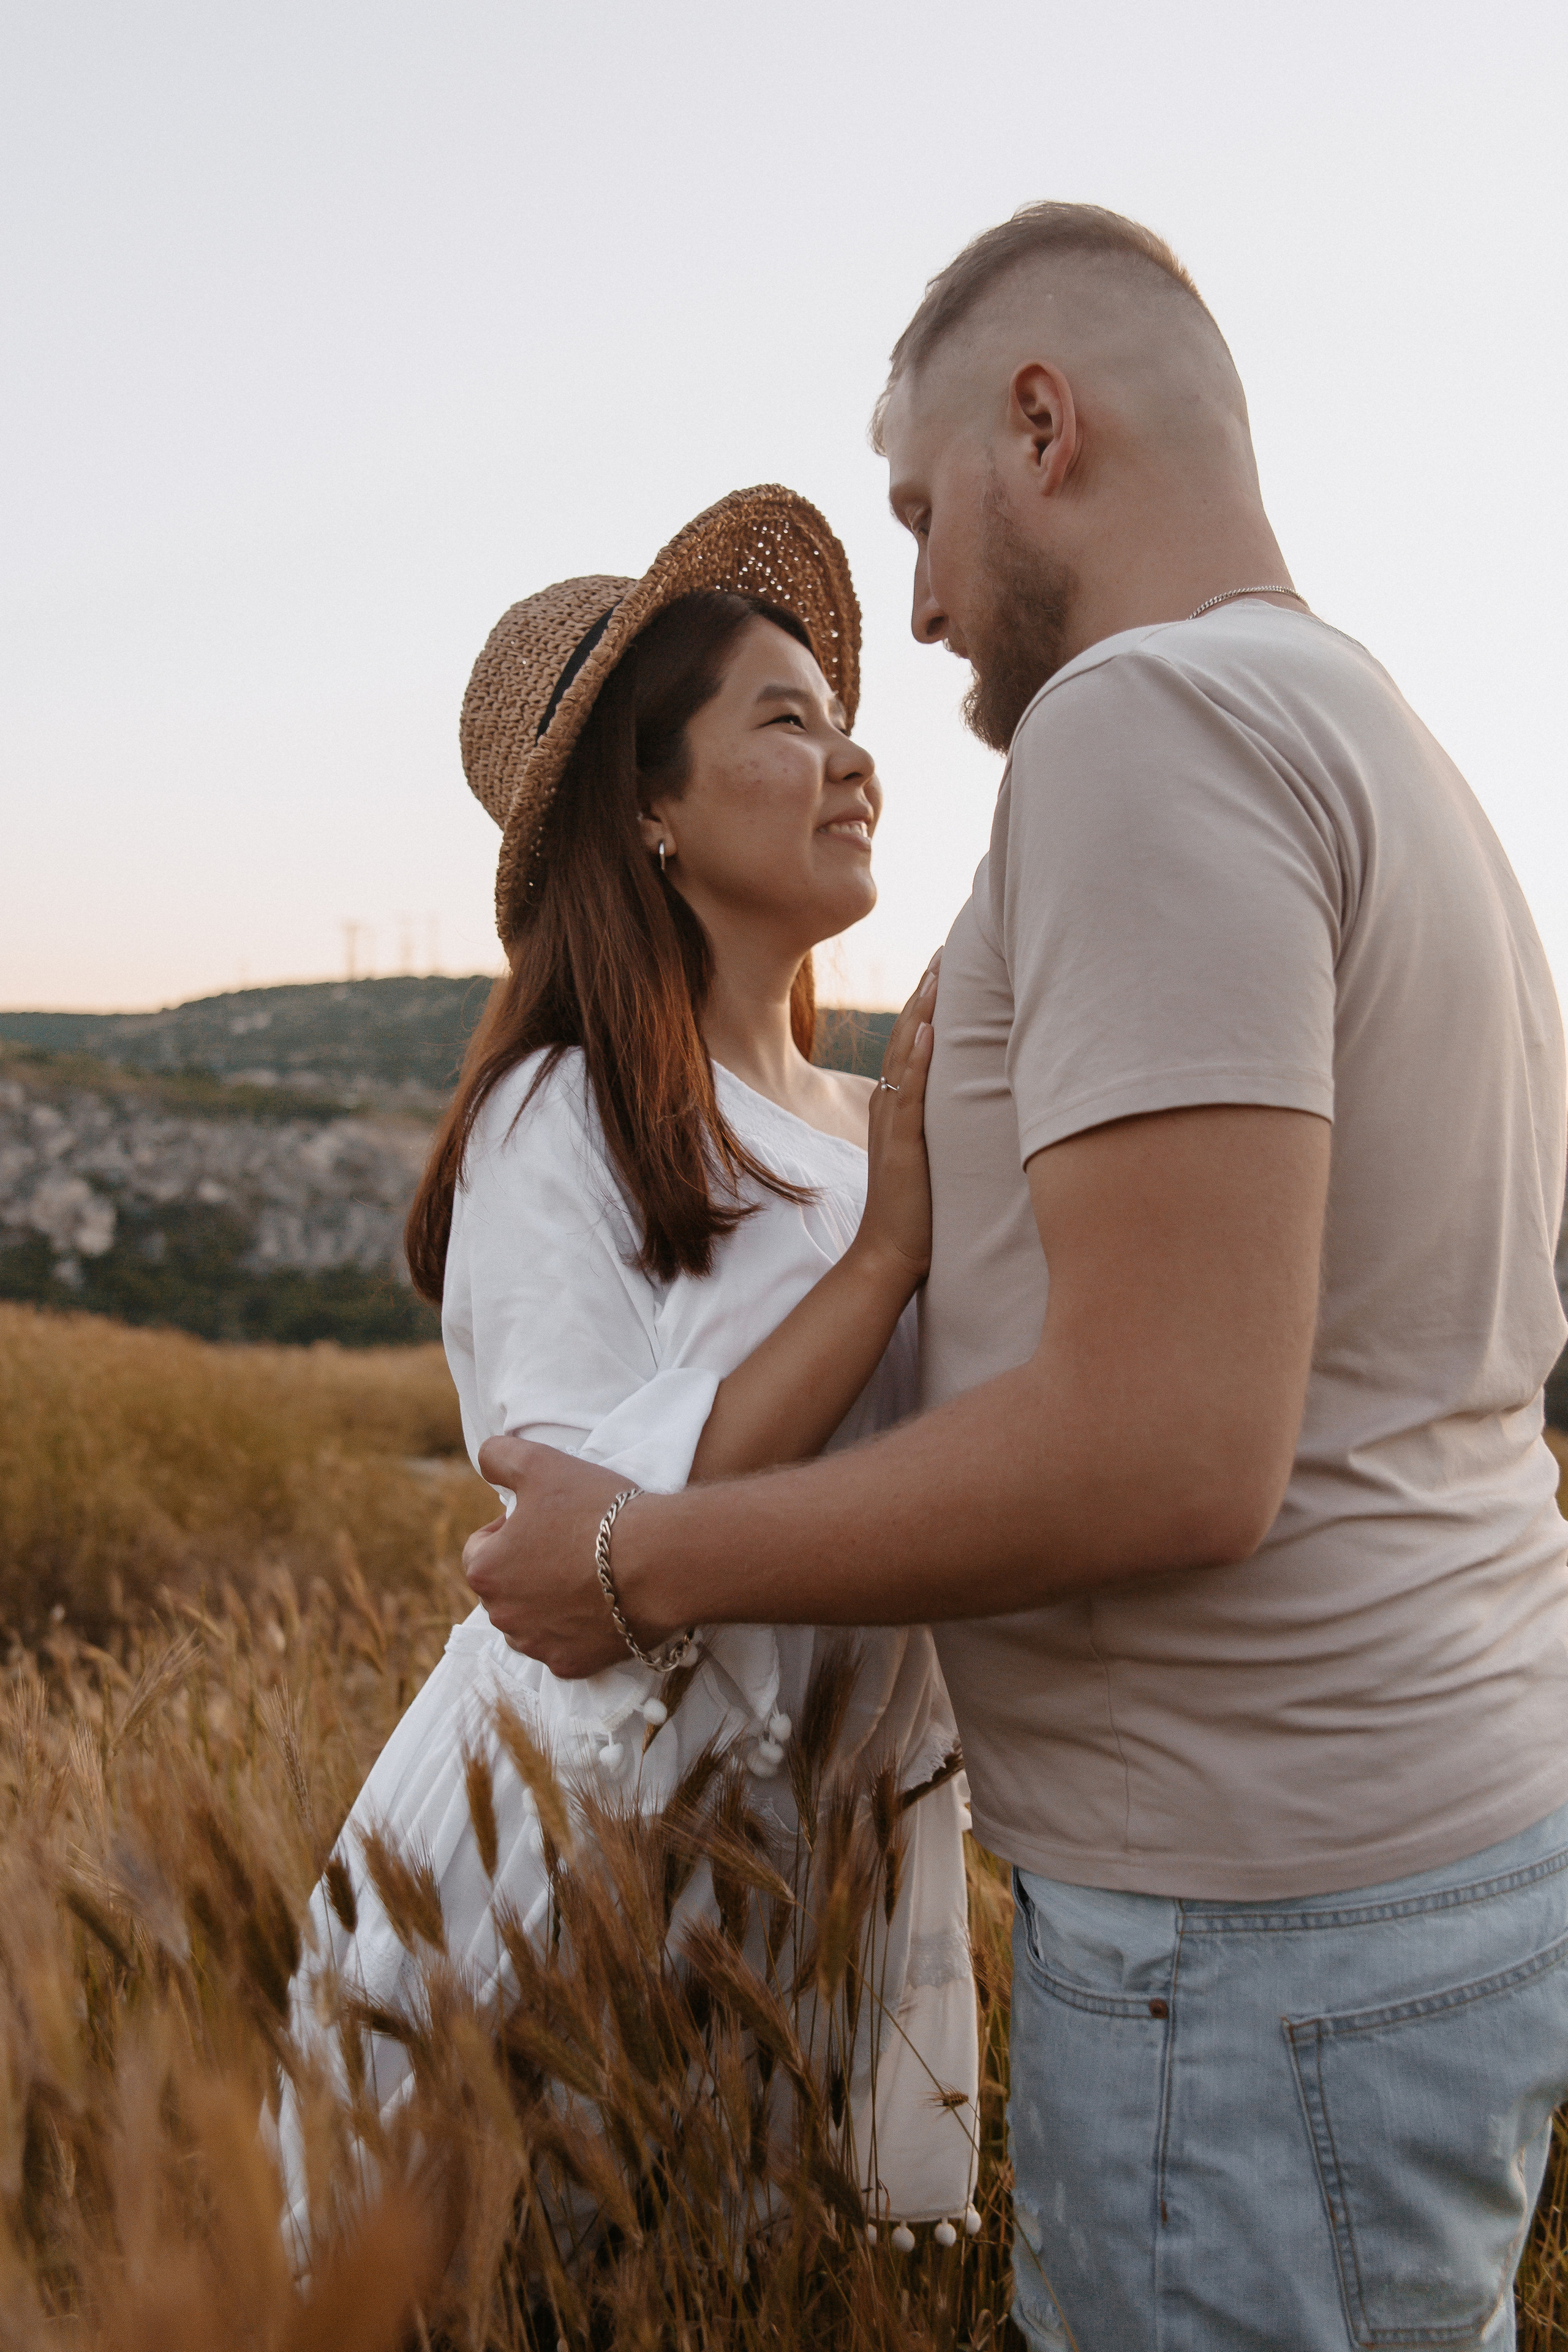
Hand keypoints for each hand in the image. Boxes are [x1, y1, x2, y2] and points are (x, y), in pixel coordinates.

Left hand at [463, 1438, 641, 1675]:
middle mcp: (502, 1616)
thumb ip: (500, 1456)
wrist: (660, 1561)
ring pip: (531, 1619)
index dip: (511, 1528)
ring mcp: (537, 1645)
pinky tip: (602, 1604)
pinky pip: (564, 1645)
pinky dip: (578, 1629)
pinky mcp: (572, 1664)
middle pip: (506, 1586)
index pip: (481, 1547)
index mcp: (485, 1570)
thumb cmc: (597, 1511)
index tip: (547, 1519)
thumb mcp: (541, 1463)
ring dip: (549, 1600)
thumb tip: (486, 1460)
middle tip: (571, 1543)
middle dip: (528, 1566)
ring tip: (589, 1574)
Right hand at [857, 955, 937, 1284]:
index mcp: (898, 1107)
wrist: (888, 1255)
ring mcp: (892, 1123)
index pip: (912, 1042)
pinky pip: (908, 1094)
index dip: (927, 1002)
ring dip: (920, 1011)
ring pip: (904, 1055)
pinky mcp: (900, 1145)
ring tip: (937, 971)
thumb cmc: (918, 1213)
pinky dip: (915, 1059)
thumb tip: (975, 1103)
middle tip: (946, 948)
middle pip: (906, 1036)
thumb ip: (943, 1127)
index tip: (946, 964)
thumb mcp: (935, 1158)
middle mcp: (889, 1107)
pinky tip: (927, 1030)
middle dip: (926, 992)